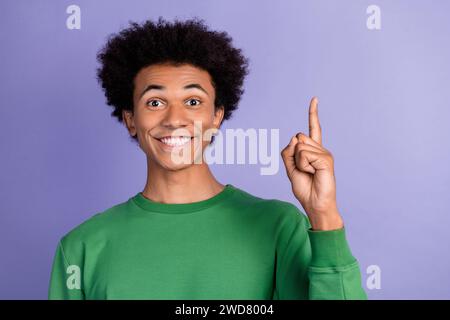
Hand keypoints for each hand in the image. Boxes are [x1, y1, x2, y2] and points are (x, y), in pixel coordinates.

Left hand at [281, 97, 343, 230]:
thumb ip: (288, 152)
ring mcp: (325, 153)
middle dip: (293, 154)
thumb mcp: (290, 169)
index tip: (314, 99)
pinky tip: (313, 173)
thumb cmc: (305, 188)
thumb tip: (294, 138)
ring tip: (309, 173)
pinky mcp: (326, 159)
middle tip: (303, 170)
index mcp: (313, 150)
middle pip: (298, 138)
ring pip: (299, 146)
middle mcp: (321, 149)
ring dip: (298, 162)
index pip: (313, 129)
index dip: (313, 114)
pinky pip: (304, 155)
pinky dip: (303, 165)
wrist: (315, 203)